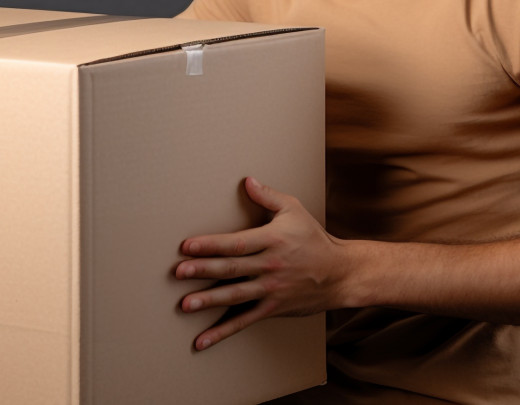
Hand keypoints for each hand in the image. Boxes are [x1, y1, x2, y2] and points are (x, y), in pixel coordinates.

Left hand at [174, 176, 346, 350]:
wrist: (340, 273)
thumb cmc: (313, 238)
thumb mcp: (294, 210)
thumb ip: (268, 196)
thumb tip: (247, 181)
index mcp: (272, 240)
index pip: (237, 243)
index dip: (211, 244)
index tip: (188, 246)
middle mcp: (270, 266)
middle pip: (232, 269)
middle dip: (204, 270)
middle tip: (179, 272)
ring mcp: (271, 289)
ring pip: (236, 296)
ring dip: (210, 300)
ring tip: (185, 304)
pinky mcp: (272, 308)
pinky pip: (245, 320)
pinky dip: (223, 331)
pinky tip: (203, 339)